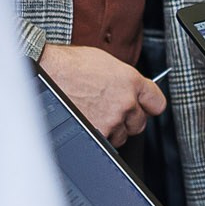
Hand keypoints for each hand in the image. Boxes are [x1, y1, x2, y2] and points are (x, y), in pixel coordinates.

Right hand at [38, 44, 165, 144]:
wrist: (47, 73)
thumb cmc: (69, 65)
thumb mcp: (106, 63)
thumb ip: (124, 79)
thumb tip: (130, 90)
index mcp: (131, 81)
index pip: (157, 103)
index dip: (149, 105)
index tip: (145, 107)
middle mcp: (125, 102)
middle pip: (141, 123)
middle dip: (129, 119)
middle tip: (114, 111)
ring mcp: (112, 120)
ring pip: (123, 135)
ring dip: (114, 129)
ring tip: (96, 115)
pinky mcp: (98, 133)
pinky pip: (106, 142)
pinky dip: (100, 135)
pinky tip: (89, 121)